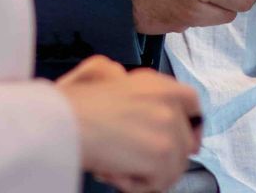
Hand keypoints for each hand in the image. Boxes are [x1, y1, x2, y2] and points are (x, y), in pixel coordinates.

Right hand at [56, 57, 201, 192]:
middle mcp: (171, 101)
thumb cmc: (74, 104)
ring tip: (115, 166)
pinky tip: (113, 172)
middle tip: (126, 160)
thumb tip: (150, 112)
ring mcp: (169, 127)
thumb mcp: (104, 74)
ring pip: (174, 167)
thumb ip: (131, 87)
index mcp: (159, 83)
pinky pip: (159, 183)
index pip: (193, 107)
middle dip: (158, 159)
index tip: (173, 145)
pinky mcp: (163, 153)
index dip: (185, 130)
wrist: (63, 120)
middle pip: (185, 143)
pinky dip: (133, 186)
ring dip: (143, 174)